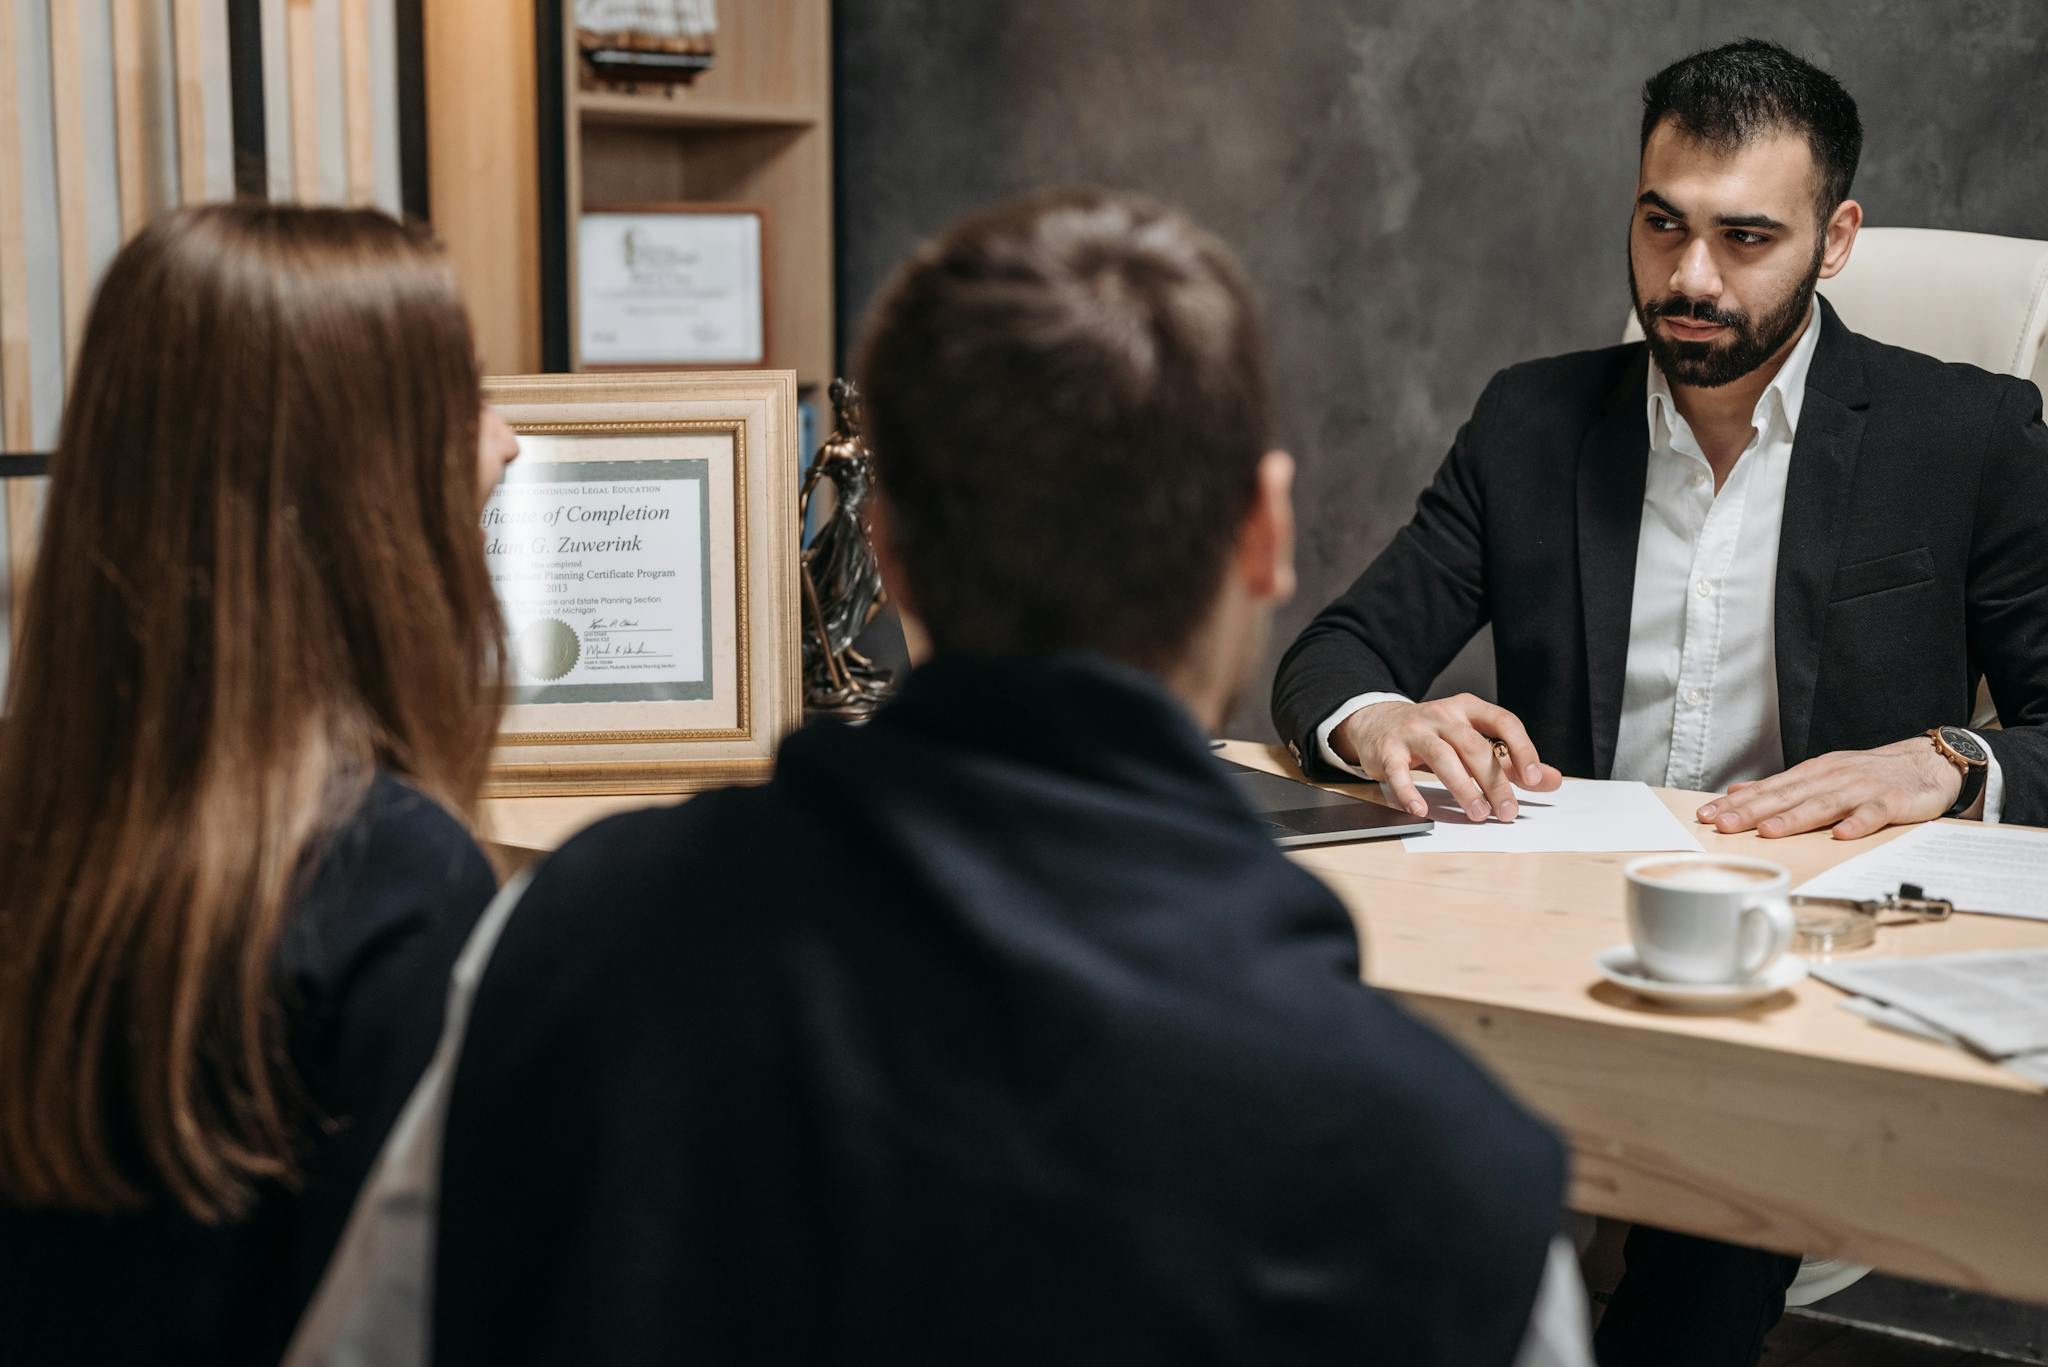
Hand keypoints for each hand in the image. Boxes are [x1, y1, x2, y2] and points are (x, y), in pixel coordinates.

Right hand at [1333, 694, 1563, 821]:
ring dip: (1463, 788)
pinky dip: (1410, 792)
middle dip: (1494, 782)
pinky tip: (1421, 810)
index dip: (1521, 749)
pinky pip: (1399, 772)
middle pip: (1474, 747)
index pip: (1503, 722)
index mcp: (1468, 709)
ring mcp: (1414, 730)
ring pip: (1443, 757)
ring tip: (1478, 813)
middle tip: (1507, 811)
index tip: (1532, 779)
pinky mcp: (1388, 749)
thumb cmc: (1433, 734)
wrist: (1376, 722)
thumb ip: (1511, 761)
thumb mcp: (1472, 739)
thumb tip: (1551, 780)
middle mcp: (1442, 715)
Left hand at [1694, 737, 1962, 839]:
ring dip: (1795, 818)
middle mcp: (1831, 778)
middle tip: (1722, 824)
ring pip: (1824, 804)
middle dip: (1752, 811)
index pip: (1767, 789)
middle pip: (1786, 796)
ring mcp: (1861, 789)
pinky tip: (1841, 836)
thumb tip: (1736, 791)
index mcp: (1812, 774)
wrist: (1926, 762)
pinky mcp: (1892, 802)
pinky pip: (1873, 814)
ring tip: (1768, 831)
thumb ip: (1780, 786)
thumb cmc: (1867, 774)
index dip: (1736, 803)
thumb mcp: (1819, 774)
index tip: (1706, 815)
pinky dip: (1857, 823)